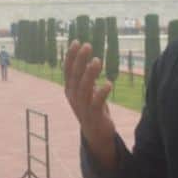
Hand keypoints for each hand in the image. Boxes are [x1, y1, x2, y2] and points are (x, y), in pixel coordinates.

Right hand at [63, 41, 117, 166]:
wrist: (96, 135)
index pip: (68, 70)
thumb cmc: (92, 108)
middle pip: (75, 76)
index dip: (71, 56)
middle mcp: (74, 97)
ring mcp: (82, 107)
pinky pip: (96, 104)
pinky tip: (109, 84)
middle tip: (87, 46)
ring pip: (84, 88)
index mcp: (70, 90)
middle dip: (80, 60)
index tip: (77, 42)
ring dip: (90, 74)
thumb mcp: (87, 91)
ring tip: (97, 60)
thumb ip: (86, 77)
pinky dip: (101, 93)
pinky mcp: (93, 116)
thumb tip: (89, 59)